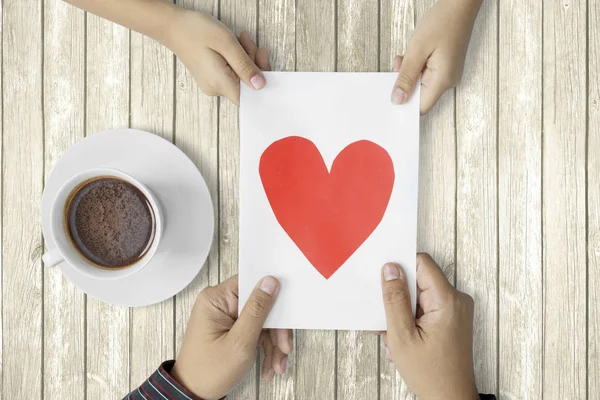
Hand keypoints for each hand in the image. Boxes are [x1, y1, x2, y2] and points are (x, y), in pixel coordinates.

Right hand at [165, 8, 270, 104]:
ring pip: (240, 75)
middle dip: (253, 63)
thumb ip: (245, 66)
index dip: (261, 83)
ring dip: (245, 57)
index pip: (249, 97)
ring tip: (240, 39)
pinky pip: (231, 71)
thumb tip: (260, 85)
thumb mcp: (227, 44)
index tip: (262, 63)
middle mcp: (215, 88)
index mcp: (219, 83)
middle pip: (246, 84)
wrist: (172, 25)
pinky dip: (236, 58)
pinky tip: (233, 44)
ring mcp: (212, 83)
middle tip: (249, 43)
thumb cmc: (195, 31)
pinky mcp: (211, 76)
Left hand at [171, 275, 291, 399]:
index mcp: (216, 299)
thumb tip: (269, 283)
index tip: (284, 313)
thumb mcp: (239, 343)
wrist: (193, 394)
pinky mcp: (231, 328)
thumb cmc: (207, 372)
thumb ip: (257, 310)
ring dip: (272, 343)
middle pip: (260, 304)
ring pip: (261, 320)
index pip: (251, 283)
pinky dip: (265, 348)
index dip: (272, 297)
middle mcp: (219, 303)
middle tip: (283, 347)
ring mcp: (225, 316)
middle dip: (275, 330)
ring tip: (275, 363)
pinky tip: (268, 363)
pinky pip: (255, 330)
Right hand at [381, 254, 477, 399]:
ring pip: (420, 294)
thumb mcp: (402, 335)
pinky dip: (411, 317)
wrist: (450, 398)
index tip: (383, 277)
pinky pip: (426, 306)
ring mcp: (455, 309)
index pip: (421, 263)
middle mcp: (456, 300)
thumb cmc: (431, 374)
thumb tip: (390, 269)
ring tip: (397, 334)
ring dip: (403, 310)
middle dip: (399, 295)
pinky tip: (404, 336)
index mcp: (447, 300)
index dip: (400, 266)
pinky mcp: (451, 318)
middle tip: (387, 316)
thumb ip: (394, 299)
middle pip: (419, 279)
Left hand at [390, 0, 481, 113]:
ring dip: (409, 73)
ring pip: (420, 84)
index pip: (420, 107)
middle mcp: (448, 81)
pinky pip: (426, 75)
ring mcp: (447, 74)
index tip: (390, 96)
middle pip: (419, 96)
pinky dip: (415, 67)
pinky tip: (413, 54)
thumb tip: (398, 99)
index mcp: (443, 80)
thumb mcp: (417, 50)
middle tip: (398, 66)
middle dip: (404, 83)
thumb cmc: (443, 21)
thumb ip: (406, 77)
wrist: (459, 5)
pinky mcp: (445, 67)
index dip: (405, 104)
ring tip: (407, 55)